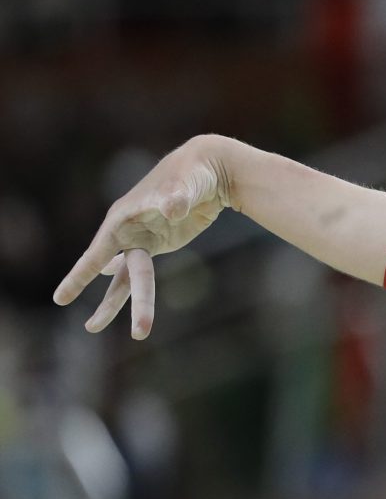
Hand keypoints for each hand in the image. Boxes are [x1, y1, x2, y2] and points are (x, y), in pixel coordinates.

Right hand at [53, 134, 232, 338]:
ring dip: (118, 302)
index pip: (98, 252)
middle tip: (90, 329)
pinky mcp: (160, 241)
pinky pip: (140, 267)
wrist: (210, 169)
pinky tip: (112, 280)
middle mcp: (128, 229)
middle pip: (118, 275)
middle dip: (108, 303)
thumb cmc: (194, 174)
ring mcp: (144, 237)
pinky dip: (128, 280)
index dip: (80, 275)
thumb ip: (178, 197)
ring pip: (128, 277)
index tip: (61, 298)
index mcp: (124, 217)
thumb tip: (174, 206)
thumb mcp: (186, 185)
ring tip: (92, 326)